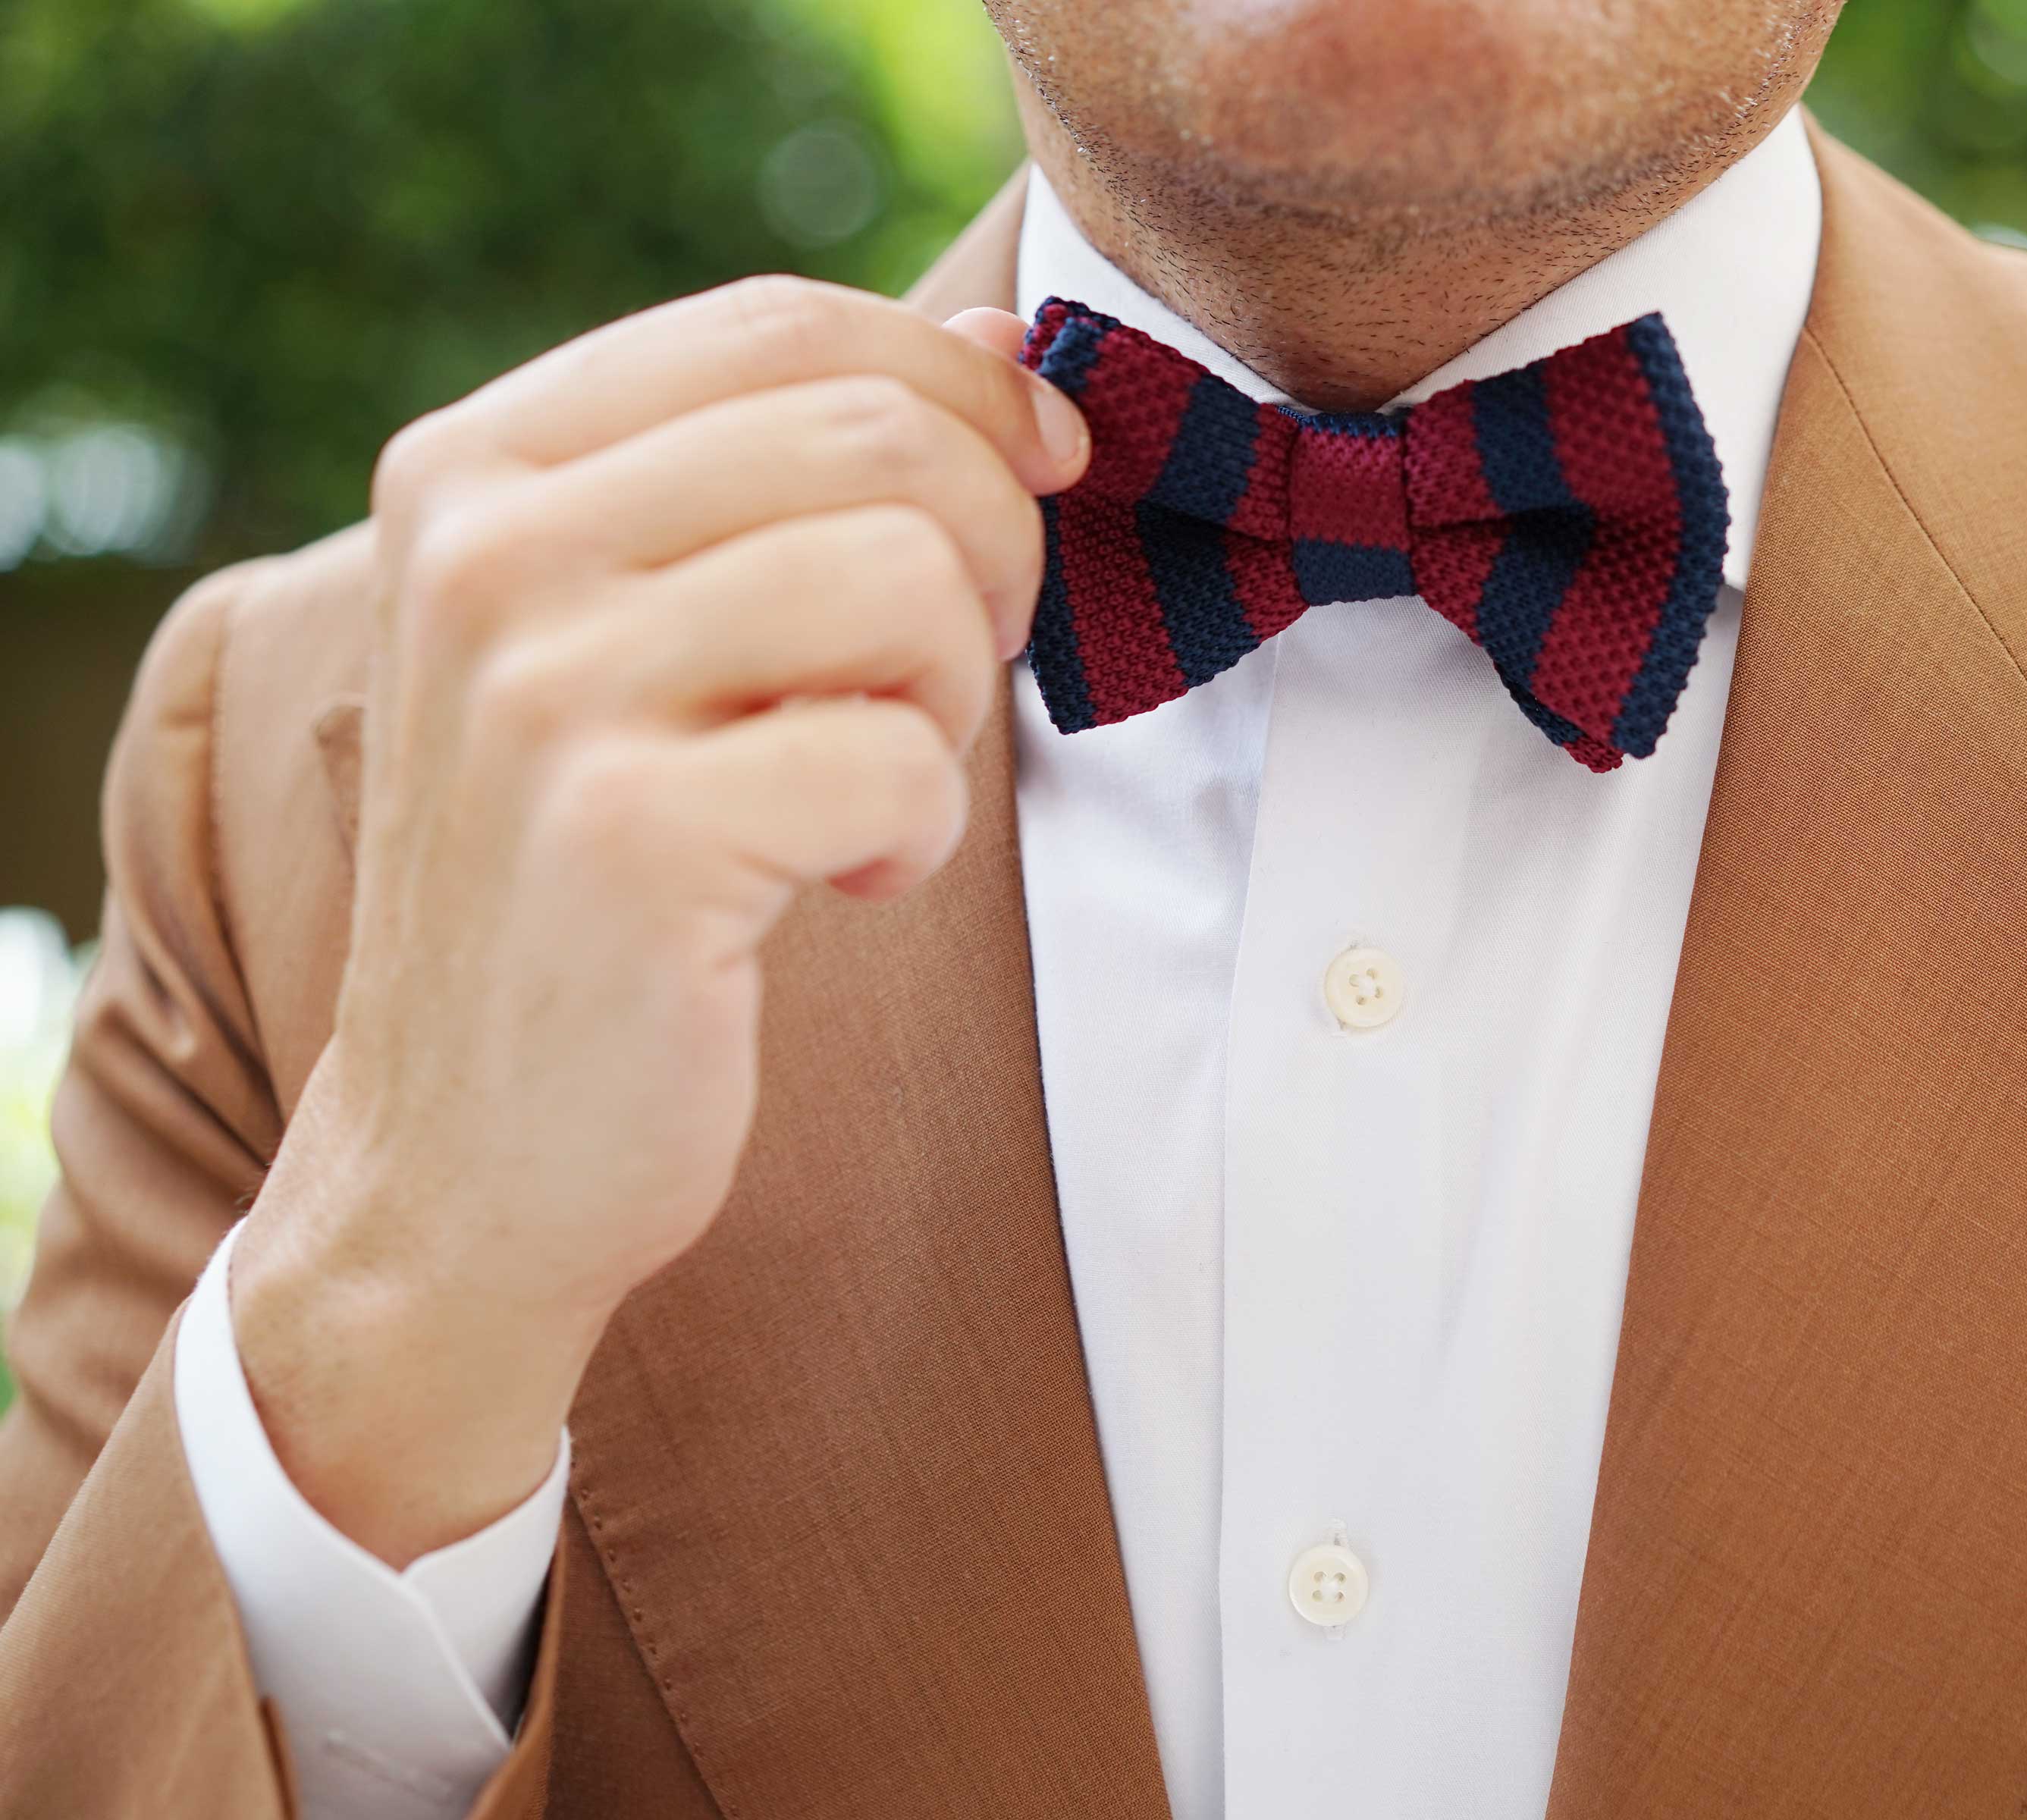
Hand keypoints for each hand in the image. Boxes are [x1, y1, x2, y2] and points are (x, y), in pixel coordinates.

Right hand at [230, 277, 1086, 1565]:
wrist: (466, 1161)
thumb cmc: (596, 882)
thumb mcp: (652, 642)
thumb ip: (796, 482)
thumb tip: (1017, 356)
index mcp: (477, 465)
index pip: (785, 325)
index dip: (959, 393)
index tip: (1034, 485)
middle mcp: (484, 548)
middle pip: (876, 434)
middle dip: (987, 556)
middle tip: (939, 686)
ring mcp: (538, 687)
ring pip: (909, 579)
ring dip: (950, 701)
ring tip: (870, 788)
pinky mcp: (623, 835)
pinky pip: (901, 763)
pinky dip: (918, 836)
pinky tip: (840, 884)